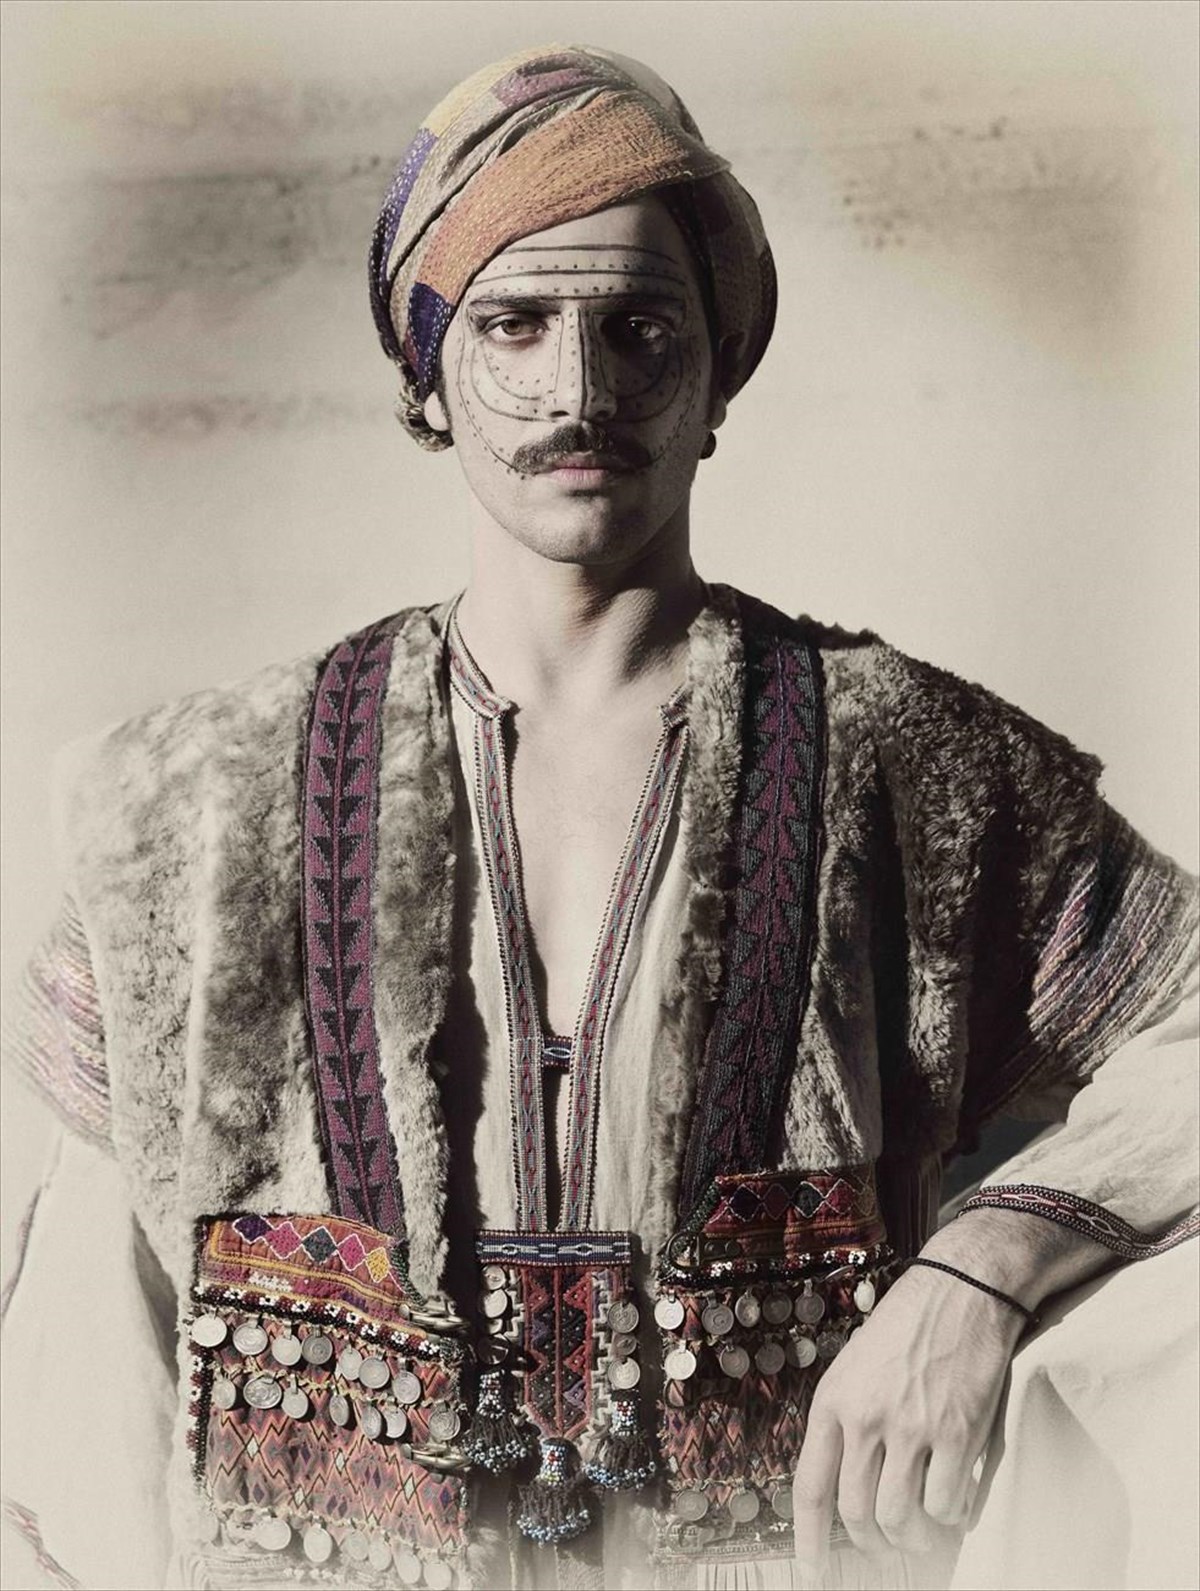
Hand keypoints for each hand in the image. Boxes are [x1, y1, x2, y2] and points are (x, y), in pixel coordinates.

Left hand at [791, 1260, 1023, 1573]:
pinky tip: (955, 1506)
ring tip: (923, 1532)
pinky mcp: (956, 1433)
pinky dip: (950, 1518)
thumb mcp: (855, 1366)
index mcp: (833, 1401)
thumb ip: (847, 1420)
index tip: (815, 1573)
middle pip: (856, 1513)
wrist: (961, 1289)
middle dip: (872, 1543)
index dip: (810, 1541)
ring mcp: (911, 1427)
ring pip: (899, 1519)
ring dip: (913, 1538)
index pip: (811, 1487)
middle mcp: (865, 1418)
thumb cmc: (909, 1326)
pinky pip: (946, 1504)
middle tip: (886, 1547)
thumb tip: (847, 1483)